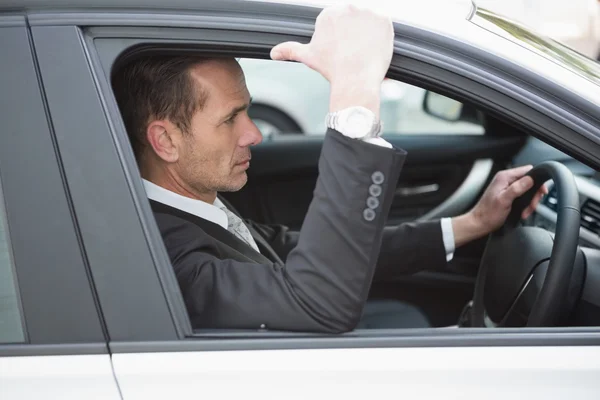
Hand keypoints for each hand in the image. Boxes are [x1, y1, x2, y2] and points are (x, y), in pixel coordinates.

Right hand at [270, 4, 393, 113]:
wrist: (355, 78)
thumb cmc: (331, 68)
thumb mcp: (308, 57)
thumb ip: (290, 50)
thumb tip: (274, 53)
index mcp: (328, 14)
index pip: (338, 23)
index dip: (341, 39)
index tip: (342, 51)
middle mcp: (346, 8)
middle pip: (354, 21)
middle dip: (354, 35)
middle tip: (353, 54)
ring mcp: (367, 12)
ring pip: (369, 23)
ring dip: (368, 34)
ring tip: (363, 52)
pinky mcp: (384, 19)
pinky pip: (384, 25)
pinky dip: (381, 36)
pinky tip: (374, 48)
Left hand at [452, 165, 547, 247]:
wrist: (480, 223)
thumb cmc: (488, 213)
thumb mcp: (504, 200)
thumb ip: (517, 188)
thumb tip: (530, 179)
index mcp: (504, 177)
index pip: (528, 170)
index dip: (537, 180)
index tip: (540, 192)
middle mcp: (506, 180)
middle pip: (530, 181)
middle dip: (534, 195)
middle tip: (532, 206)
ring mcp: (507, 187)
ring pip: (528, 190)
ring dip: (530, 202)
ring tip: (526, 211)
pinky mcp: (509, 194)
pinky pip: (523, 196)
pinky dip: (526, 204)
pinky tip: (523, 212)